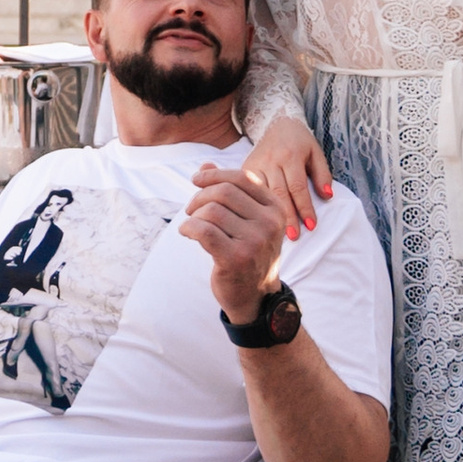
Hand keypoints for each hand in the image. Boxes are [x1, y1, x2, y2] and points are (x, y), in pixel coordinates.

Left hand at [178, 166, 288, 324]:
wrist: (256, 296)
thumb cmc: (248, 253)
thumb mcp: (248, 220)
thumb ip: (230, 191)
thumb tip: (205, 166)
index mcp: (276, 208)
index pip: (242, 178)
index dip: (214, 175)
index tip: (196, 180)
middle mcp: (270, 223)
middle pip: (224, 191)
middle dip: (200, 196)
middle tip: (191, 209)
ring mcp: (255, 241)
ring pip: (212, 210)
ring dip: (194, 215)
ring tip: (192, 224)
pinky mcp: (236, 258)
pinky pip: (204, 230)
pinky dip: (189, 228)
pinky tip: (186, 233)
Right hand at [246, 118, 331, 240]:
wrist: (276, 123)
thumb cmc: (299, 142)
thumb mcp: (316, 153)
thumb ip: (322, 174)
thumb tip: (327, 196)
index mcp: (291, 155)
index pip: (298, 187)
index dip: (305, 208)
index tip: (311, 226)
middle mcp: (271, 160)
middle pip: (279, 193)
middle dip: (287, 216)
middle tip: (293, 236)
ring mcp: (255, 164)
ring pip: (262, 194)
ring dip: (269, 214)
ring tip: (276, 233)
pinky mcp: (245, 168)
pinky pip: (248, 190)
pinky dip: (254, 206)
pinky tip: (258, 220)